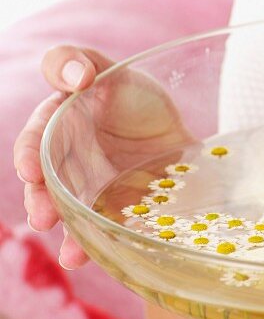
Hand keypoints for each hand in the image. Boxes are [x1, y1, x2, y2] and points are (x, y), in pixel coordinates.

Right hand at [13, 45, 191, 268]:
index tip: (29, 169)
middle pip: (46, 184)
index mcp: (59, 126)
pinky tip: (87, 257)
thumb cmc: (136, 98)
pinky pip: (101, 231)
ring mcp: (88, 192)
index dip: (29, 153)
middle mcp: (67, 163)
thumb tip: (76, 76)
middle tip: (43, 216)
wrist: (178, 132)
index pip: (36, 138)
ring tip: (70, 252)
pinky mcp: (113, 213)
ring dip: (66, 234)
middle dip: (41, 202)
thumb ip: (80, 62)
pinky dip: (95, 246)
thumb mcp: (113, 71)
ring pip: (70, 214)